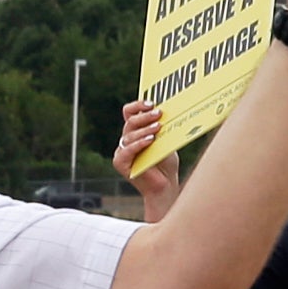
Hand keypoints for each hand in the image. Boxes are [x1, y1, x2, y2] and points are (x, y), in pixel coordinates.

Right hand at [114, 101, 178, 218]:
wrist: (166, 186)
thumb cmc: (166, 163)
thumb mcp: (166, 140)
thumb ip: (162, 127)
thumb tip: (166, 109)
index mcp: (135, 131)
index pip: (129, 112)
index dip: (138, 105)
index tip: (152, 102)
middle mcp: (126, 139)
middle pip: (130, 122)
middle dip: (145, 116)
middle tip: (159, 113)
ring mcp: (122, 151)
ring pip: (129, 134)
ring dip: (145, 129)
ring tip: (158, 127)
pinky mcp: (120, 163)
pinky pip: (127, 150)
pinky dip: (139, 144)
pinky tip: (150, 140)